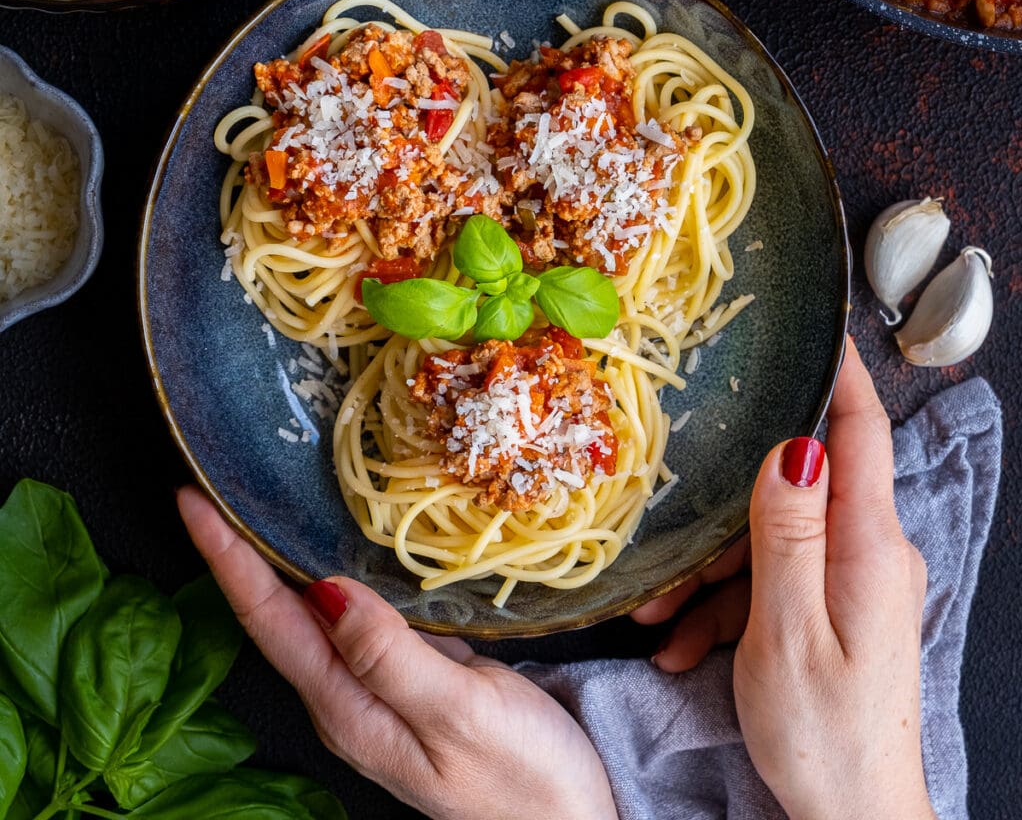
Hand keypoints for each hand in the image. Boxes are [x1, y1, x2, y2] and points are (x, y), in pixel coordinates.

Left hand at [177, 487, 617, 819]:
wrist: (571, 819)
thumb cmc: (524, 775)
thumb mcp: (462, 715)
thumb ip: (391, 659)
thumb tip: (328, 592)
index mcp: (348, 709)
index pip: (270, 623)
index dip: (227, 562)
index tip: (192, 504)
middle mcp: (348, 698)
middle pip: (275, 618)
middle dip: (235, 556)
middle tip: (209, 492)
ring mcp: (377, 688)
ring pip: (311, 615)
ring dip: (275, 563)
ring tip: (253, 510)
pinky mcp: (408, 675)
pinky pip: (353, 617)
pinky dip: (332, 576)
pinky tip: (335, 551)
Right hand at [638, 339, 936, 819]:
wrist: (854, 818)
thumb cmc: (824, 733)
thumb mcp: (787, 629)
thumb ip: (786, 533)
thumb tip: (790, 448)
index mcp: (868, 546)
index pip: (861, 434)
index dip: (842, 375)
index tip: (822, 328)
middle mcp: (867, 552)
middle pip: (793, 491)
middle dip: (726, 517)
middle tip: (669, 562)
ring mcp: (851, 580)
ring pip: (771, 540)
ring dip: (712, 575)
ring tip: (663, 624)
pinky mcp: (833, 607)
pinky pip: (774, 580)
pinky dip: (728, 606)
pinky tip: (687, 645)